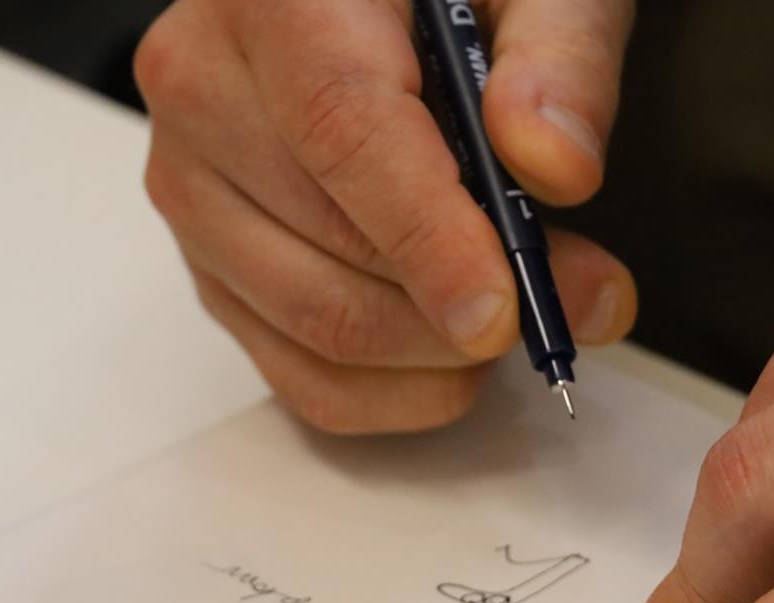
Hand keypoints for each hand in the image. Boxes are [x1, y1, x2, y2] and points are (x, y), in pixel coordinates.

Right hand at [135, 0, 637, 432]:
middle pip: (330, 246)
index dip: (428, 236)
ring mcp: (191, 186)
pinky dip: (394, 391)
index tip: (502, 309)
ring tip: (525, 313)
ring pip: (314, 324)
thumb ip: (560, 58)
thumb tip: (553, 167)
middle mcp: (202, 88)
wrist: (347, 1)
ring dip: (439, 353)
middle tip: (582, 300)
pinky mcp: (207, 262)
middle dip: (467, 304)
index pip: (343, 131)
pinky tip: (457, 355)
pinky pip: (296, 372)